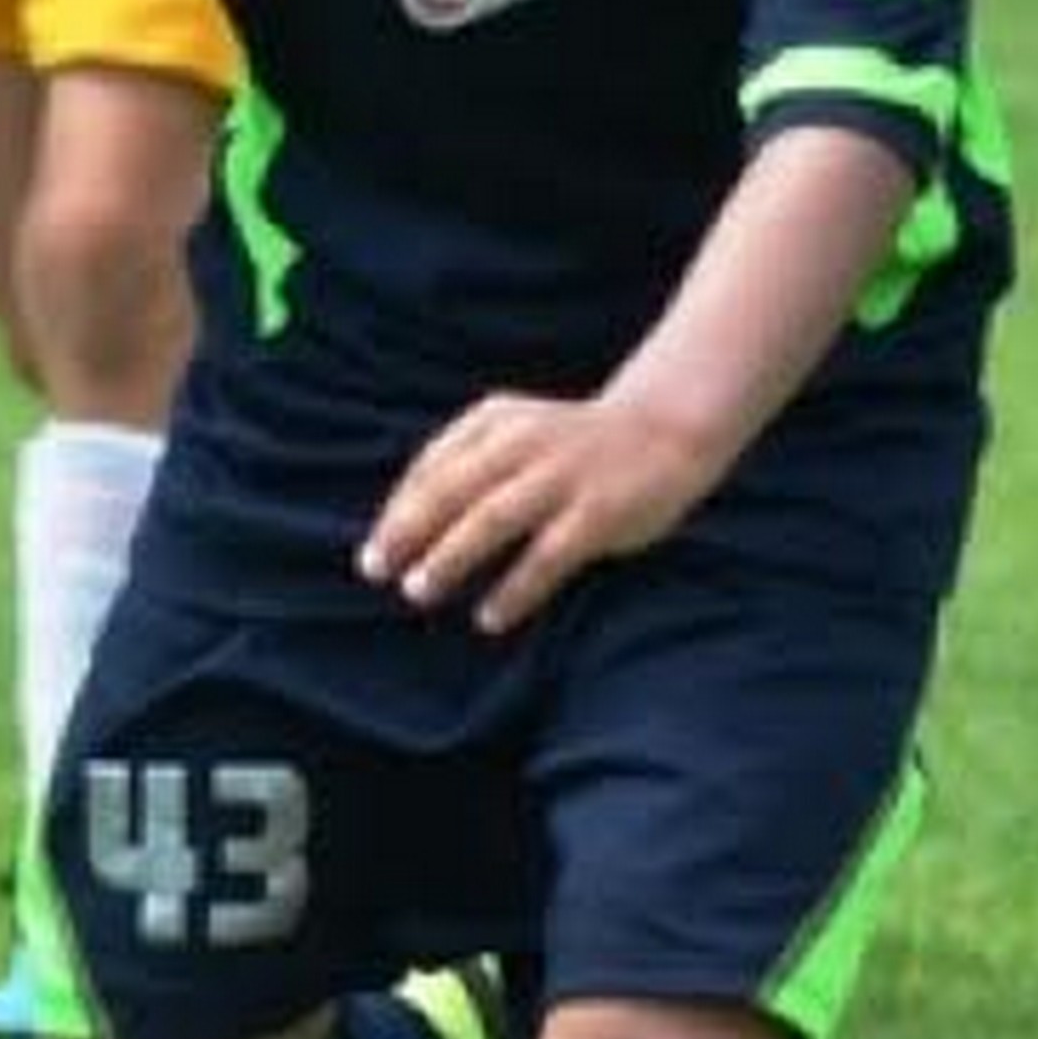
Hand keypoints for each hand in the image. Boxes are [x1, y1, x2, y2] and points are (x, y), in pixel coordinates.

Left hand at [357, 387, 736, 634]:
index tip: (373, 552)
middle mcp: (524, 443)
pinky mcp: (598, 512)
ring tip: (418, 592)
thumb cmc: (572, 444)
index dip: (397, 511)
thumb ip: (465, 463)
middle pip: (451, 490)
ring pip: (492, 519)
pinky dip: (515, 589)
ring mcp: (562, 477)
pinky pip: (548, 556)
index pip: (431, 466)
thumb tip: (401, 526)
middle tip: (376, 572)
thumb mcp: (513, 431)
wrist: (664, 430)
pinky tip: (489, 618)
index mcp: (495, 421)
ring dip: (450, 557)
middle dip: (407, 533)